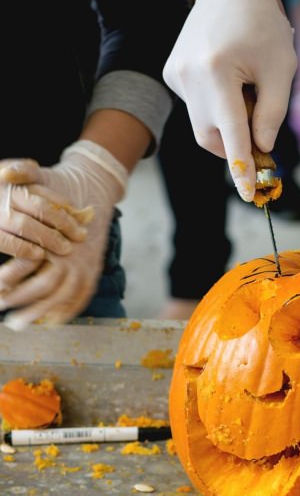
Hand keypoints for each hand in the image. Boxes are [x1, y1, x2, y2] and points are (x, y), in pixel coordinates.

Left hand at [0, 141, 127, 329]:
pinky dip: (64, 313)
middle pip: (46, 285)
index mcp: (57, 236)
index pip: (31, 261)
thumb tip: (5, 172)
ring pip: (62, 298)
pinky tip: (46, 322)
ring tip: (16, 324)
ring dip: (38, 313)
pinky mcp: (92, 272)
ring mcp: (85, 266)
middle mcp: (73, 255)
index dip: (11, 277)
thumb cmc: (61, 188)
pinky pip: (80, 299)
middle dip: (21, 300)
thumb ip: (22, 172)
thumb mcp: (41, 178)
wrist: (95, 190)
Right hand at [163, 0, 296, 201]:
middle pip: (213, 137)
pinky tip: (226, 74)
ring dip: (227, 122)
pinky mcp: (171, 72)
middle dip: (237, 144)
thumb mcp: (281, 70)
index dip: (242, 170)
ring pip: (203, 125)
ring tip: (245, 90)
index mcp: (218, 73)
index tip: (249, 195)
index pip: (233, 135)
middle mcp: (189, 76)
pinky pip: (195, 106)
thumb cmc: (264, 25)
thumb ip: (272, 115)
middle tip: (261, 131)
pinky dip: (215, 105)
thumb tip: (260, 149)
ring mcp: (175, 75)